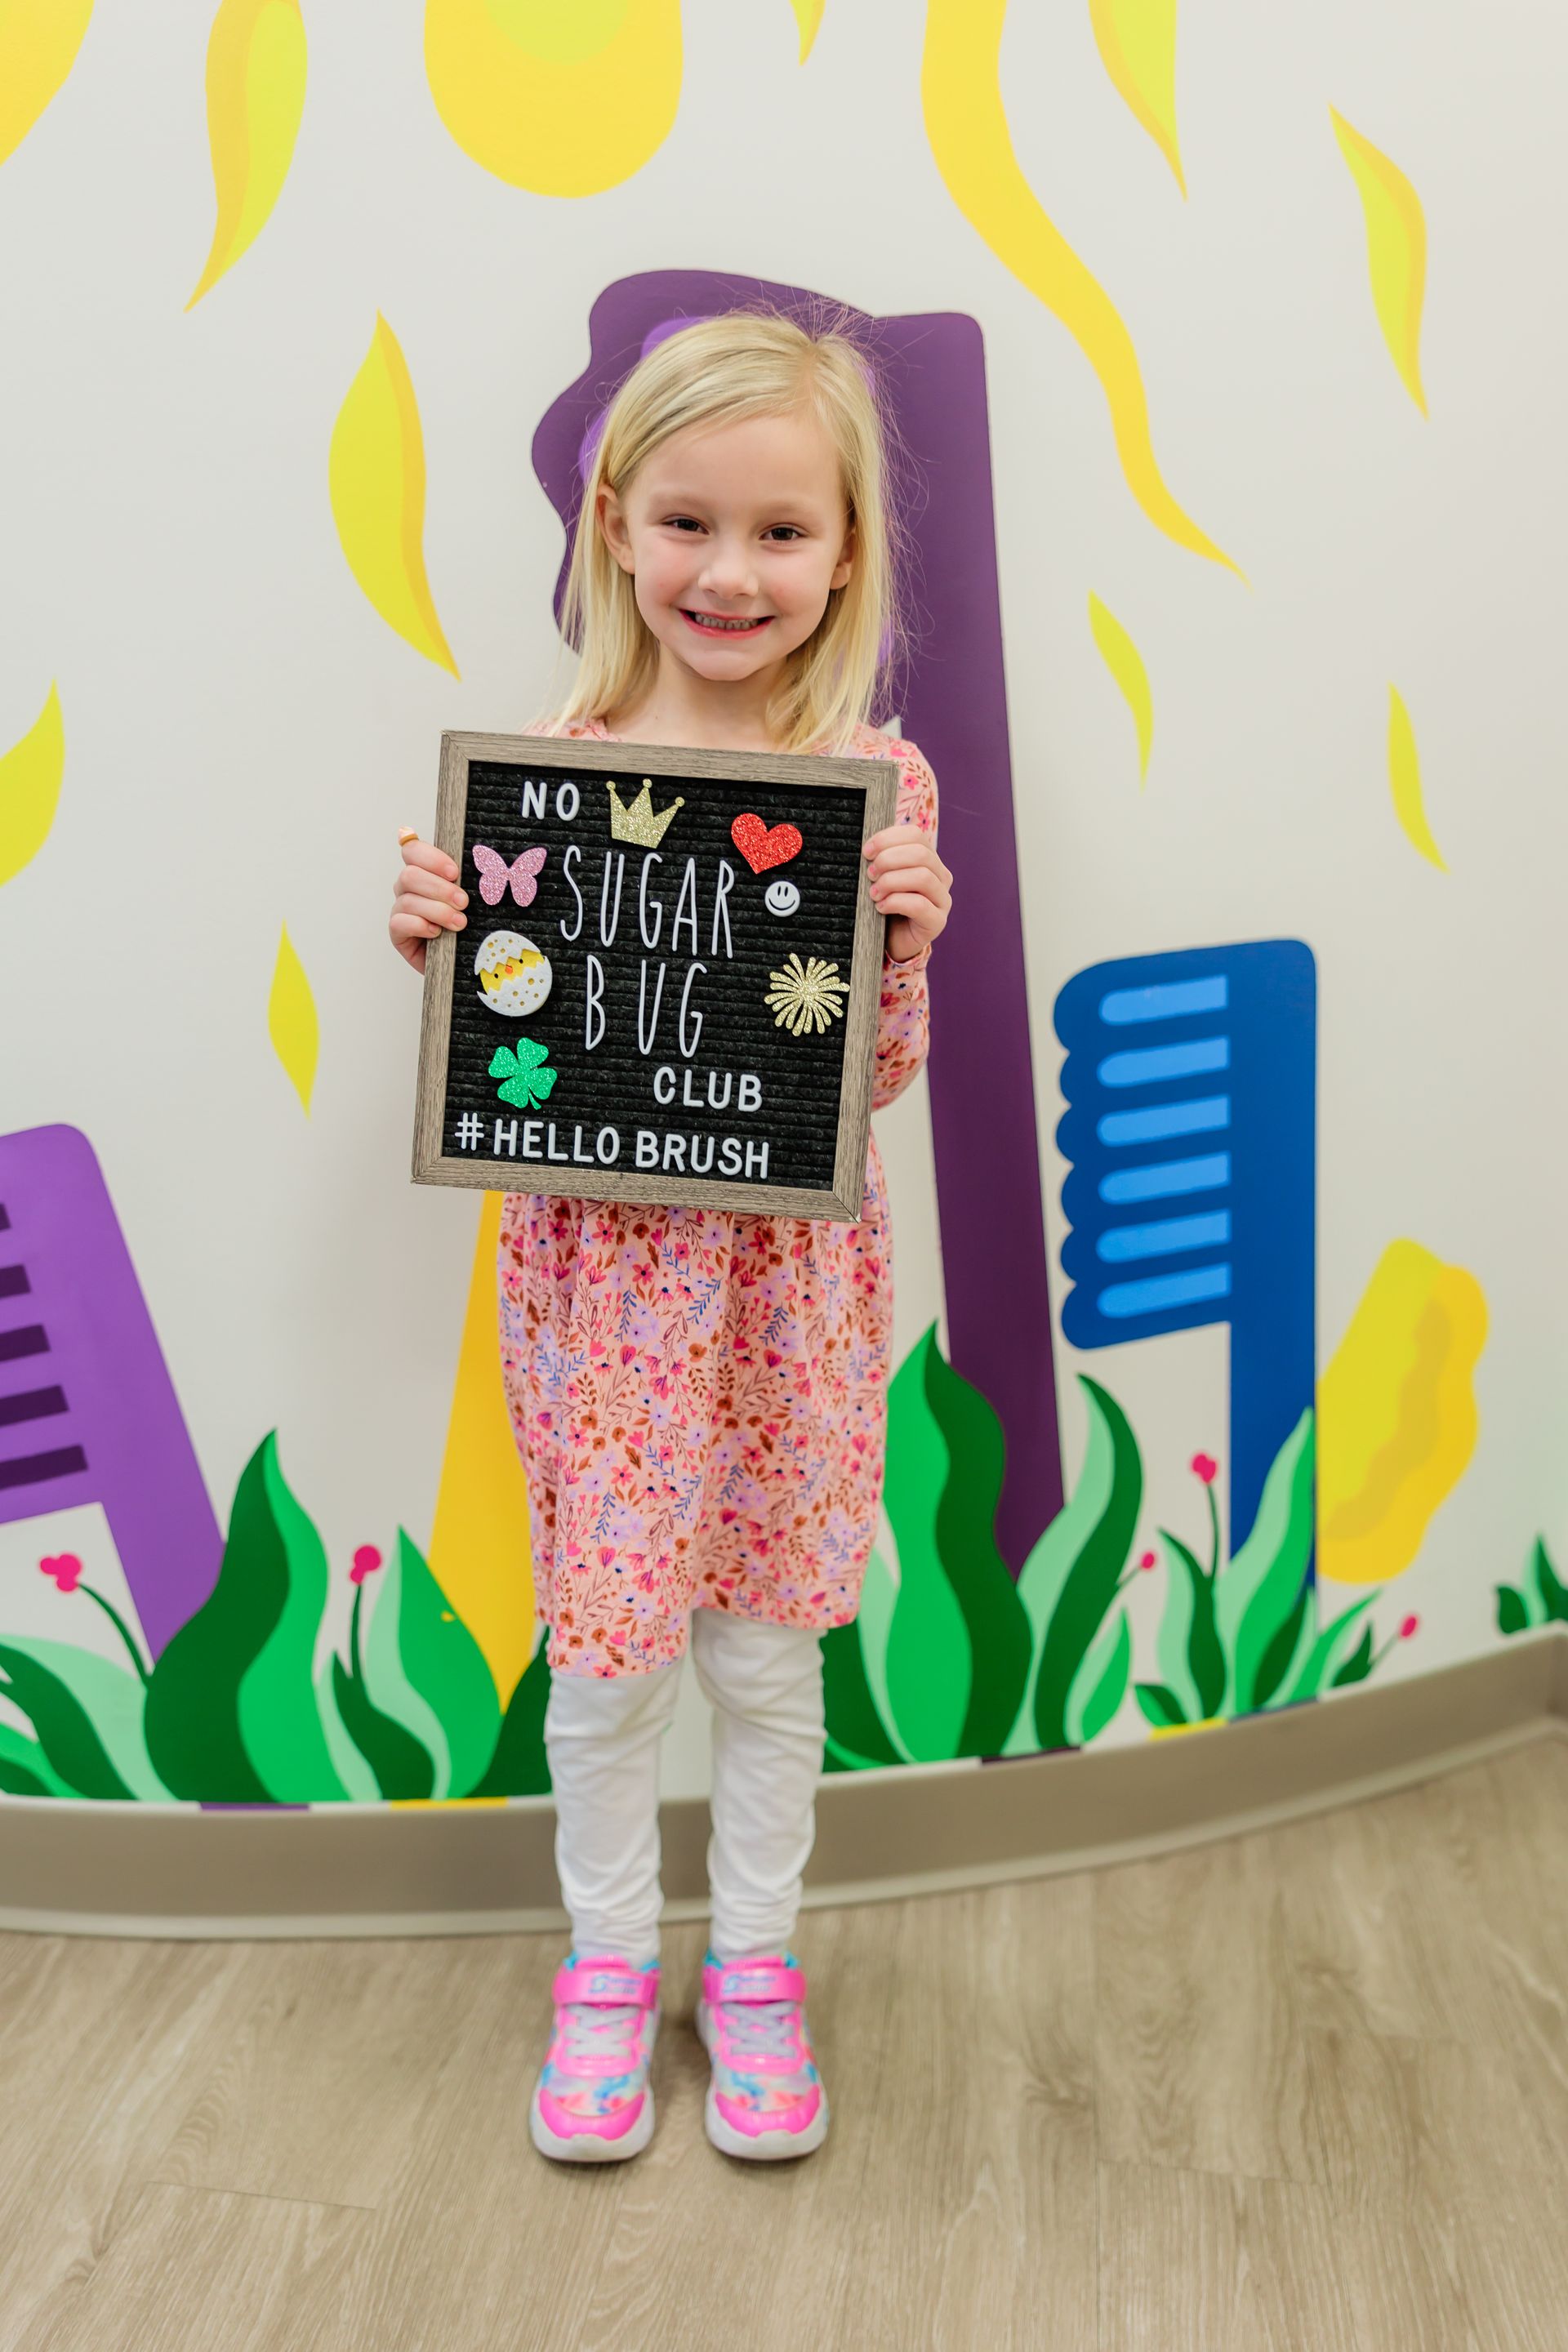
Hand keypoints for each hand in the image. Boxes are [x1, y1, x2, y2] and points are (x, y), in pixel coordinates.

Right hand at [390, 836, 466, 973]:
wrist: (463, 958)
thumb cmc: (467, 925)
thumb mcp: (473, 899)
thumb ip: (469, 880)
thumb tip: (481, 863)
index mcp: (423, 871)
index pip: (413, 850)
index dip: (431, 858)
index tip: (454, 872)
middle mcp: (408, 888)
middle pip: (410, 875)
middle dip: (440, 889)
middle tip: (463, 902)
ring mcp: (400, 910)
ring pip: (408, 901)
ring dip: (437, 911)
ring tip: (459, 923)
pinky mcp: (397, 933)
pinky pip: (399, 923)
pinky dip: (420, 926)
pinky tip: (437, 933)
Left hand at [862, 822, 951, 962]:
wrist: (892, 941)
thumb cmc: (885, 905)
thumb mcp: (882, 877)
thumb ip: (880, 860)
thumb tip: (866, 848)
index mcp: (928, 859)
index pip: (915, 835)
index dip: (888, 838)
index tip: (866, 851)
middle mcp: (940, 876)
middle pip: (921, 854)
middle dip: (889, 860)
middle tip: (869, 874)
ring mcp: (942, 899)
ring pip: (923, 877)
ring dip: (891, 882)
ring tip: (874, 893)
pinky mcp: (937, 921)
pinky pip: (920, 905)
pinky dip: (896, 903)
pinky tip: (881, 907)